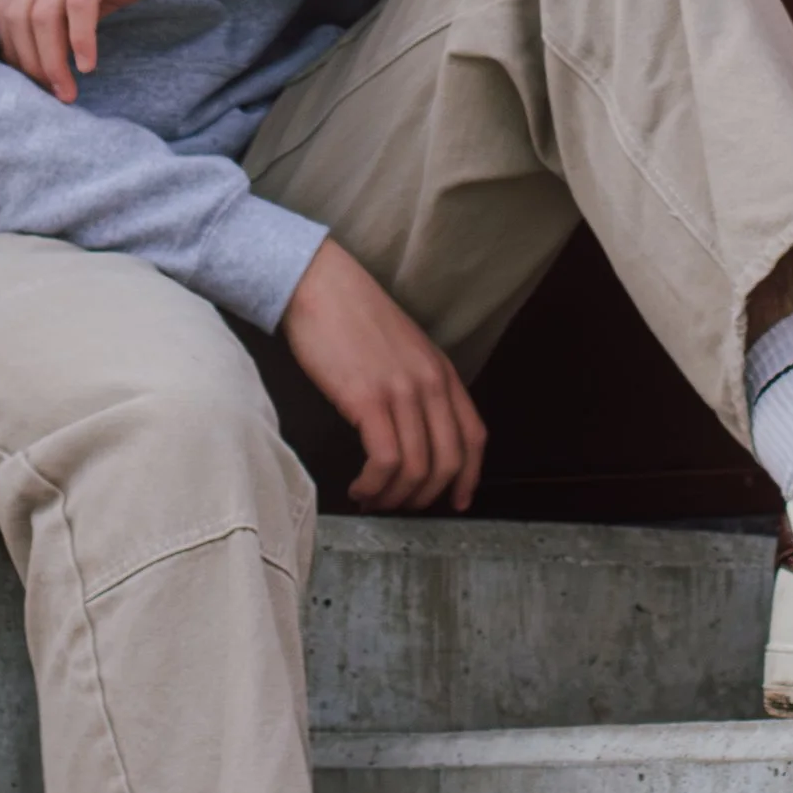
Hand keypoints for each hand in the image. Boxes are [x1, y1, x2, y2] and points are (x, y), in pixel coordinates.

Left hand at [0, 0, 210, 102]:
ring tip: (67, 89)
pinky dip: (80, 41)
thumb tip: (57, 50)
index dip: (13, 50)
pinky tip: (89, 64)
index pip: (6, 6)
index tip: (33, 81)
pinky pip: (79, 5)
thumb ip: (74, 4)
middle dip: (29, 63)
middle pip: (17, 14)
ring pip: (43, 14)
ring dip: (51, 61)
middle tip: (51, 92)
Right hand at [281, 239, 487, 513]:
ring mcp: (401, 391)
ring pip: (416, 468)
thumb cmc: (352, 315)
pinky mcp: (368, 399)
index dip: (469, 477)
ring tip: (373, 499)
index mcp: (443, 371)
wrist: (319, 284)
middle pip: (448, 461)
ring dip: (395, 497)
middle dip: (426, 496)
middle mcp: (430, 383)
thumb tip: (413, 431)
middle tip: (402, 508)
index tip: (458, 501)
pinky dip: (374, 485)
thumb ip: (418, 383)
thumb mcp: (404, 347)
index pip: (474, 437)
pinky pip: (384, 460)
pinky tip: (359, 487)